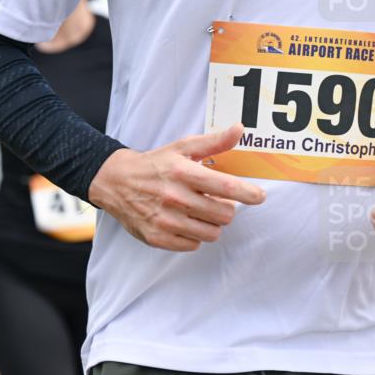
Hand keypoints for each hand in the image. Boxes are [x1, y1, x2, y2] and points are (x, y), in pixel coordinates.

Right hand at [88, 123, 266, 251]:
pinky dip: (193, 236)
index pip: (226, 187)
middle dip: (225, 208)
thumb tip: (240, 129)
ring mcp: (165, 220)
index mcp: (182, 172)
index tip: (258, 196)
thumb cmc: (154, 165)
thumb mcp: (181, 148)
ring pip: (212, 233)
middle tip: (214, 201)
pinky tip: (184, 223)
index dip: (249, 194)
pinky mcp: (157, 237)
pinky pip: (193, 245)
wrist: (115, 183)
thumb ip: (213, 142)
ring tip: (199, 213)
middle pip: (224, 214)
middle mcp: (174, 197)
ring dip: (211, 224)